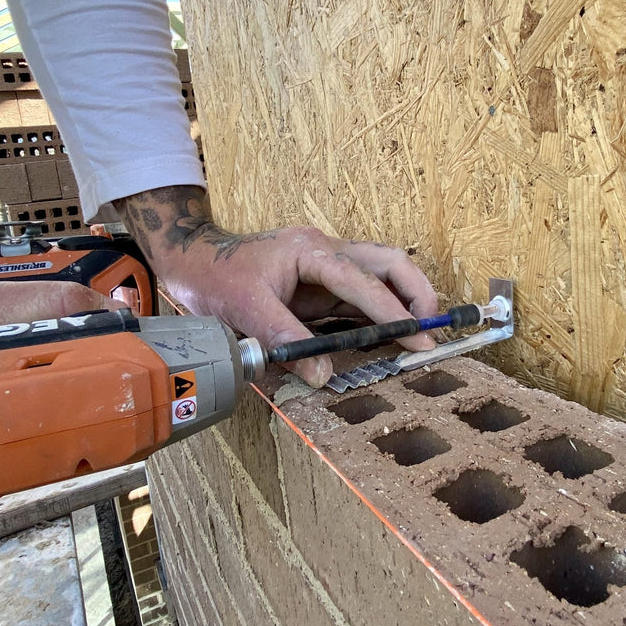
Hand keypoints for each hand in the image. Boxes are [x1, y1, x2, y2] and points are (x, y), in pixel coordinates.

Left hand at [115, 187, 438, 386]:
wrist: (192, 261)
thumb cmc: (215, 277)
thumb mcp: (245, 309)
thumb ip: (285, 340)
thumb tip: (322, 375)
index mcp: (309, 251)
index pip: (361, 279)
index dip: (390, 308)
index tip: (416, 333)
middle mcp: (325, 252)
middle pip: (387, 261)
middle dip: (416, 291)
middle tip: (433, 328)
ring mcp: (325, 267)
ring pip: (380, 274)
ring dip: (404, 301)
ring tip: (422, 335)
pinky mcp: (321, 285)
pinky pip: (361, 295)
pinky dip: (381, 314)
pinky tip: (392, 337)